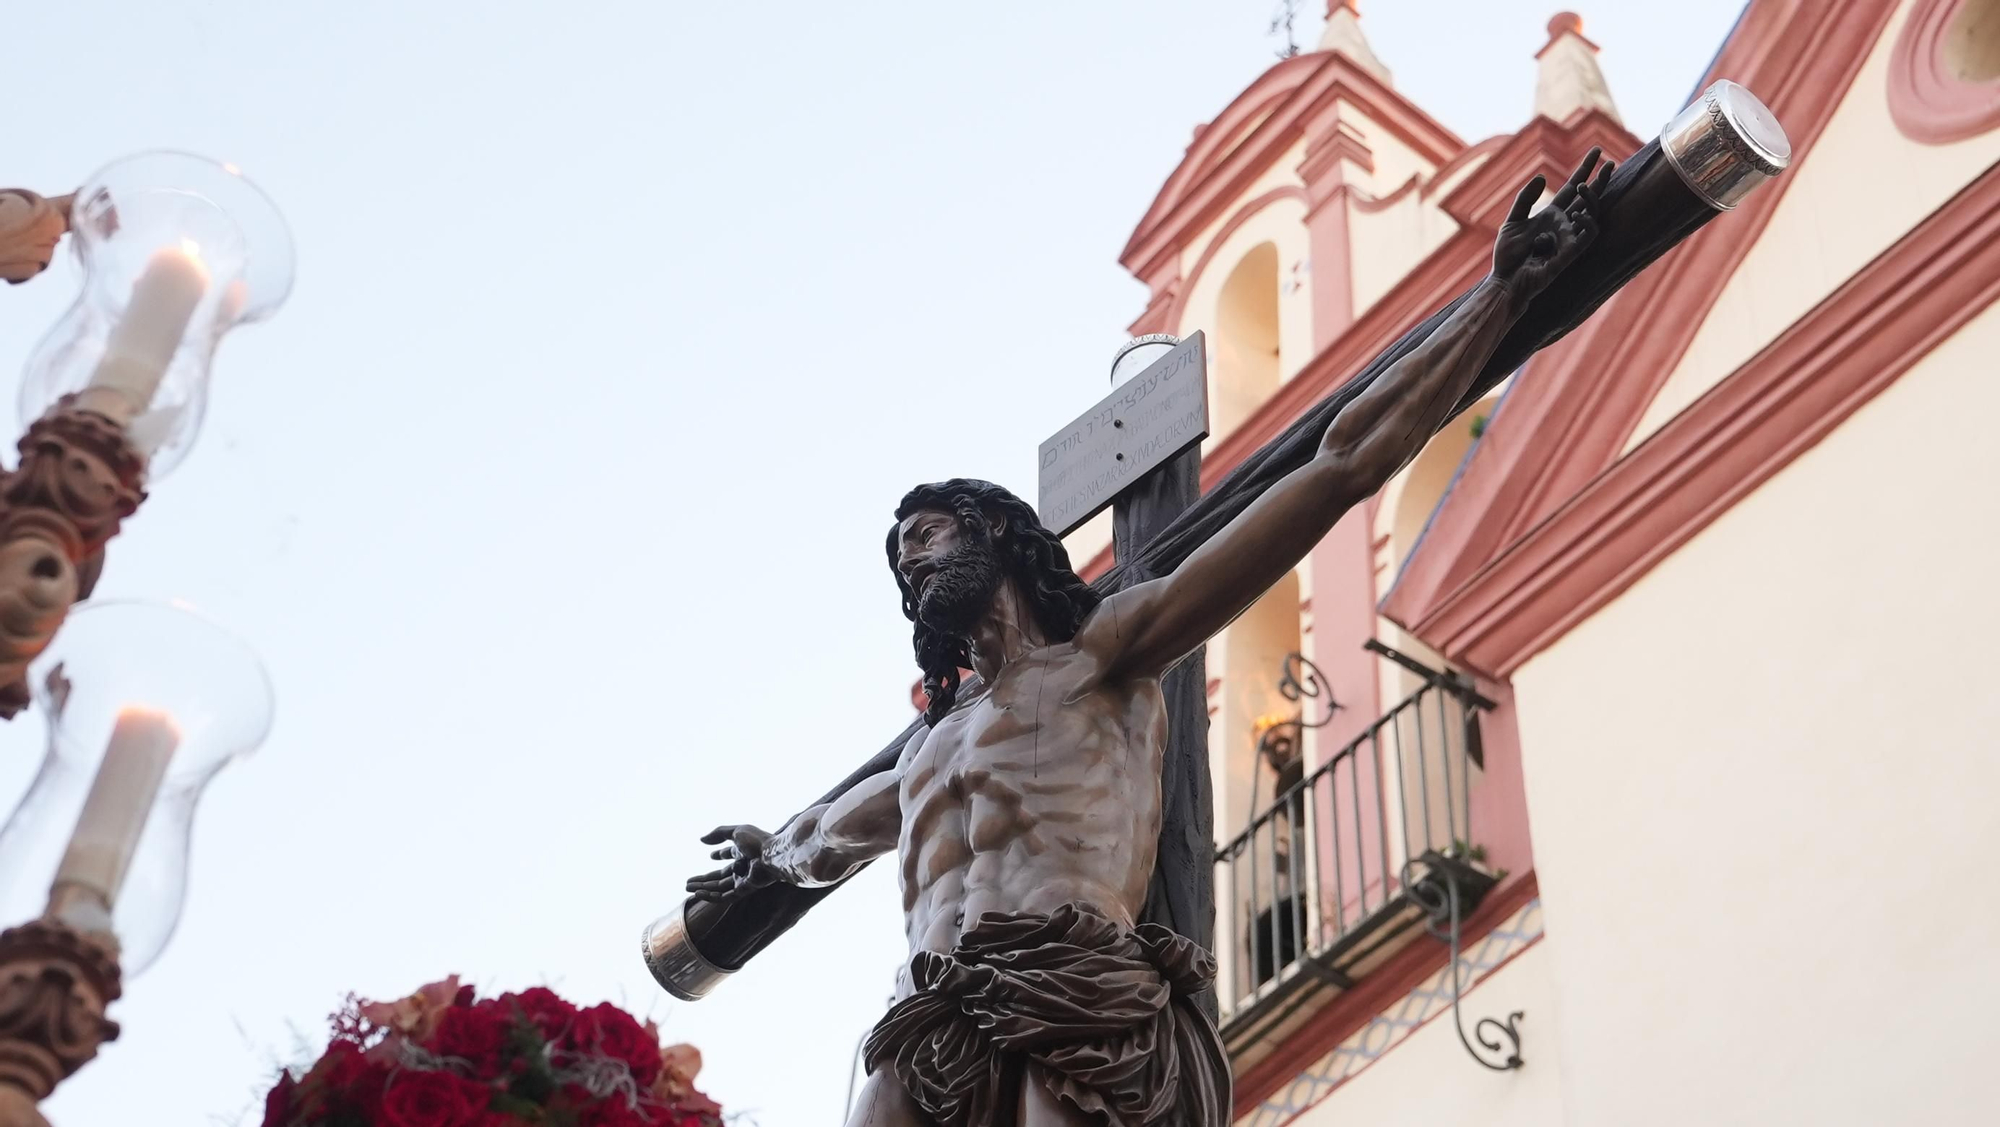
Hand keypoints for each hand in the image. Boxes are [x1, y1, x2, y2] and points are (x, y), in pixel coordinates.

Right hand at [686, 824, 783, 903]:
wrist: (773, 856)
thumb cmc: (758, 841)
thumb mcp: (736, 832)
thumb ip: (718, 834)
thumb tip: (701, 839)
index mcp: (744, 851)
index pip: (730, 854)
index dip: (720, 854)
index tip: (711, 854)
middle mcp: (744, 867)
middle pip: (720, 875)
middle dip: (704, 879)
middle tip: (687, 881)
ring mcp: (744, 879)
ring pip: (719, 887)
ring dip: (703, 888)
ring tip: (687, 887)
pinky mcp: (745, 890)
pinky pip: (725, 896)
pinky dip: (711, 896)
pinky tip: (698, 893)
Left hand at [1490, 147, 1612, 305]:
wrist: (1506, 280)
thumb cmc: (1508, 255)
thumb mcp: (1512, 221)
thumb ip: (1525, 199)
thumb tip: (1543, 176)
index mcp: (1551, 215)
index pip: (1572, 189)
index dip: (1584, 170)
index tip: (1596, 151)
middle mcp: (1564, 224)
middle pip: (1588, 198)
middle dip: (1600, 180)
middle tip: (1610, 163)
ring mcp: (1569, 237)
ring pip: (1591, 213)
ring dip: (1590, 198)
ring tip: (1582, 186)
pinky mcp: (1571, 252)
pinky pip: (1588, 235)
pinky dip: (1587, 222)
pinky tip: (1578, 213)